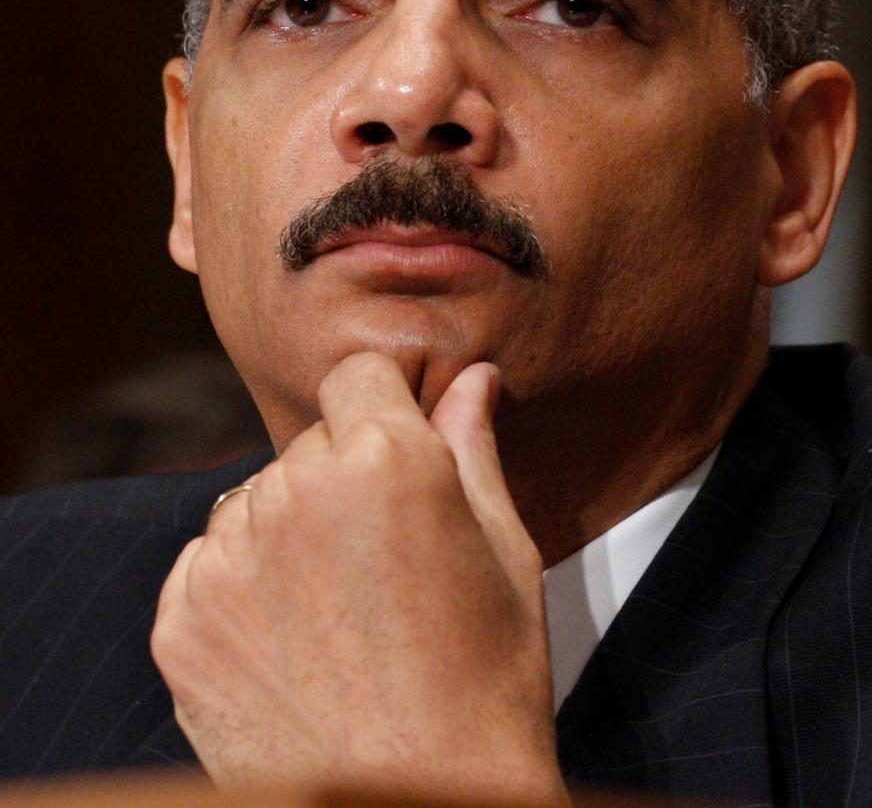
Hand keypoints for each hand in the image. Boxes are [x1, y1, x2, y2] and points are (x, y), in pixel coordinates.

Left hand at [151, 354, 567, 801]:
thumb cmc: (485, 683)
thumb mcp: (505, 552)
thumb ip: (474, 448)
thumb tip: (473, 376)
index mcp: (385, 459)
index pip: (356, 372)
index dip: (382, 402)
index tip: (399, 442)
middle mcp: (295, 491)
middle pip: (311, 443)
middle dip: (343, 477)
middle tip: (384, 555)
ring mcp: (229, 559)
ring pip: (257, 501)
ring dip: (288, 530)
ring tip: (339, 609)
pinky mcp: (181, 623)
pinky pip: (208, 565)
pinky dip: (242, 587)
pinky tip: (294, 642)